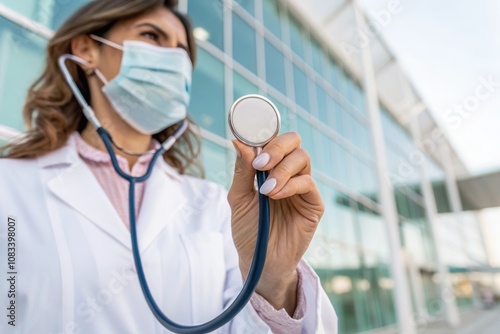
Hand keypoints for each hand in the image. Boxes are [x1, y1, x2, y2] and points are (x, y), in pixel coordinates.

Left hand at [228, 132, 323, 314]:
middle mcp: (287, 173)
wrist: (259, 262)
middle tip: (261, 163)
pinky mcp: (313, 204)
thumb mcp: (238, 199)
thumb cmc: (248, 230)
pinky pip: (307, 182)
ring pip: (302, 158)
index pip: (273, 139)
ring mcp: (302, 187)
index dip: (264, 133)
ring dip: (282, 169)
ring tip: (266, 189)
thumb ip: (241, 171)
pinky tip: (275, 196)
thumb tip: (238, 141)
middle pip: (293, 141)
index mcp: (269, 168)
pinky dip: (290, 185)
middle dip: (277, 146)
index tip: (250, 135)